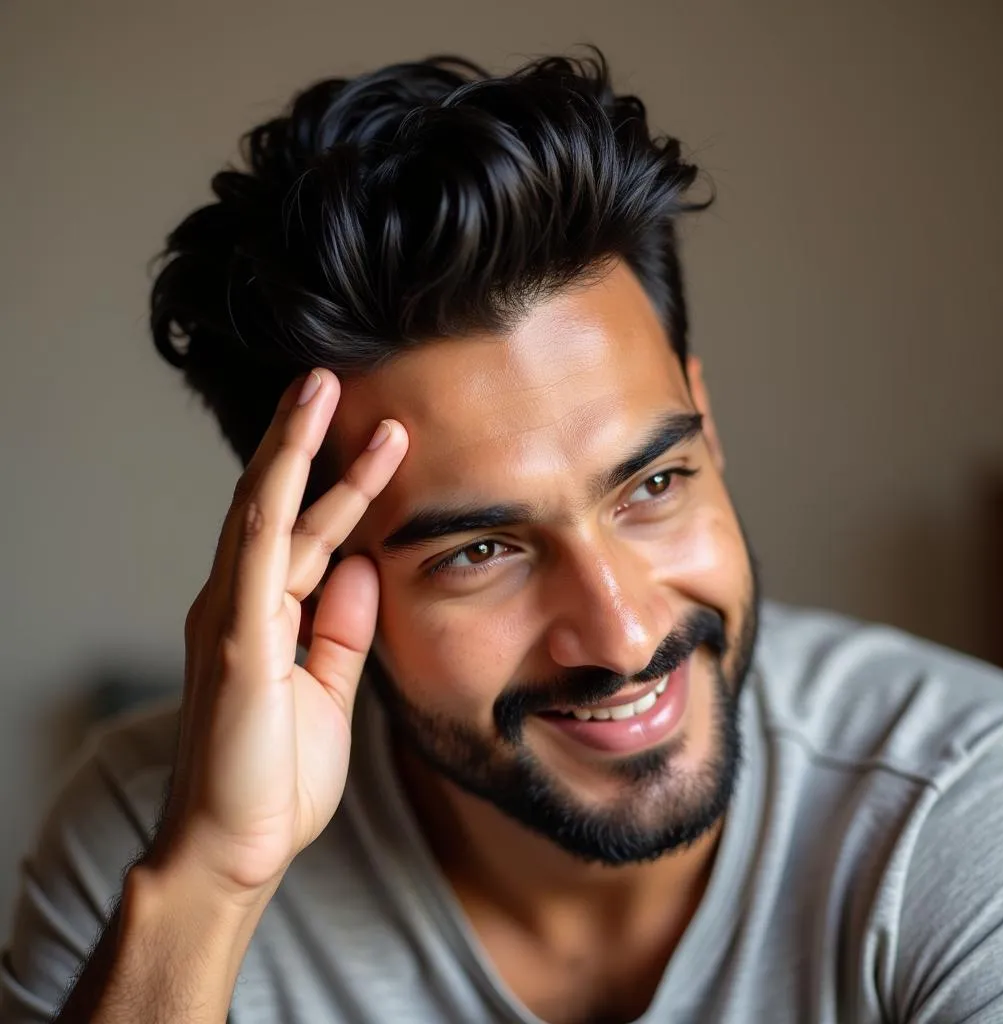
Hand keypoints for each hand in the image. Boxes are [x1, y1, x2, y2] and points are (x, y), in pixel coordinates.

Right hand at [156, 369, 407, 898]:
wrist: (233, 849)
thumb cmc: (274, 776)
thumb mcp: (329, 689)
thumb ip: (343, 628)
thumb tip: (364, 566)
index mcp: (268, 616)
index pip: (308, 532)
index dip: (343, 483)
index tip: (383, 438)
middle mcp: (243, 603)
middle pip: (278, 505)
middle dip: (310, 443)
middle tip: (341, 384)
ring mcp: (233, 617)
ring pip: (263, 513)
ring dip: (293, 450)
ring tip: (321, 391)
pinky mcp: (235, 642)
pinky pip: (255, 558)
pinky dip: (273, 504)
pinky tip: (290, 457)